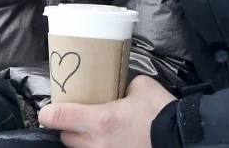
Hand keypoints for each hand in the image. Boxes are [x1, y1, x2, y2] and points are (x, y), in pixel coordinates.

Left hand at [39, 76, 175, 147]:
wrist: (181, 138)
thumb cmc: (161, 114)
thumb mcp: (141, 86)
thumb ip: (122, 86)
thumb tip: (119, 89)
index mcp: (100, 120)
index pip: (57, 118)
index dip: (48, 112)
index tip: (48, 110)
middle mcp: (97, 144)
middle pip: (66, 137)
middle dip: (70, 127)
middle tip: (80, 116)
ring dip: (84, 140)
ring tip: (97, 130)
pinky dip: (99, 146)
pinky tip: (112, 140)